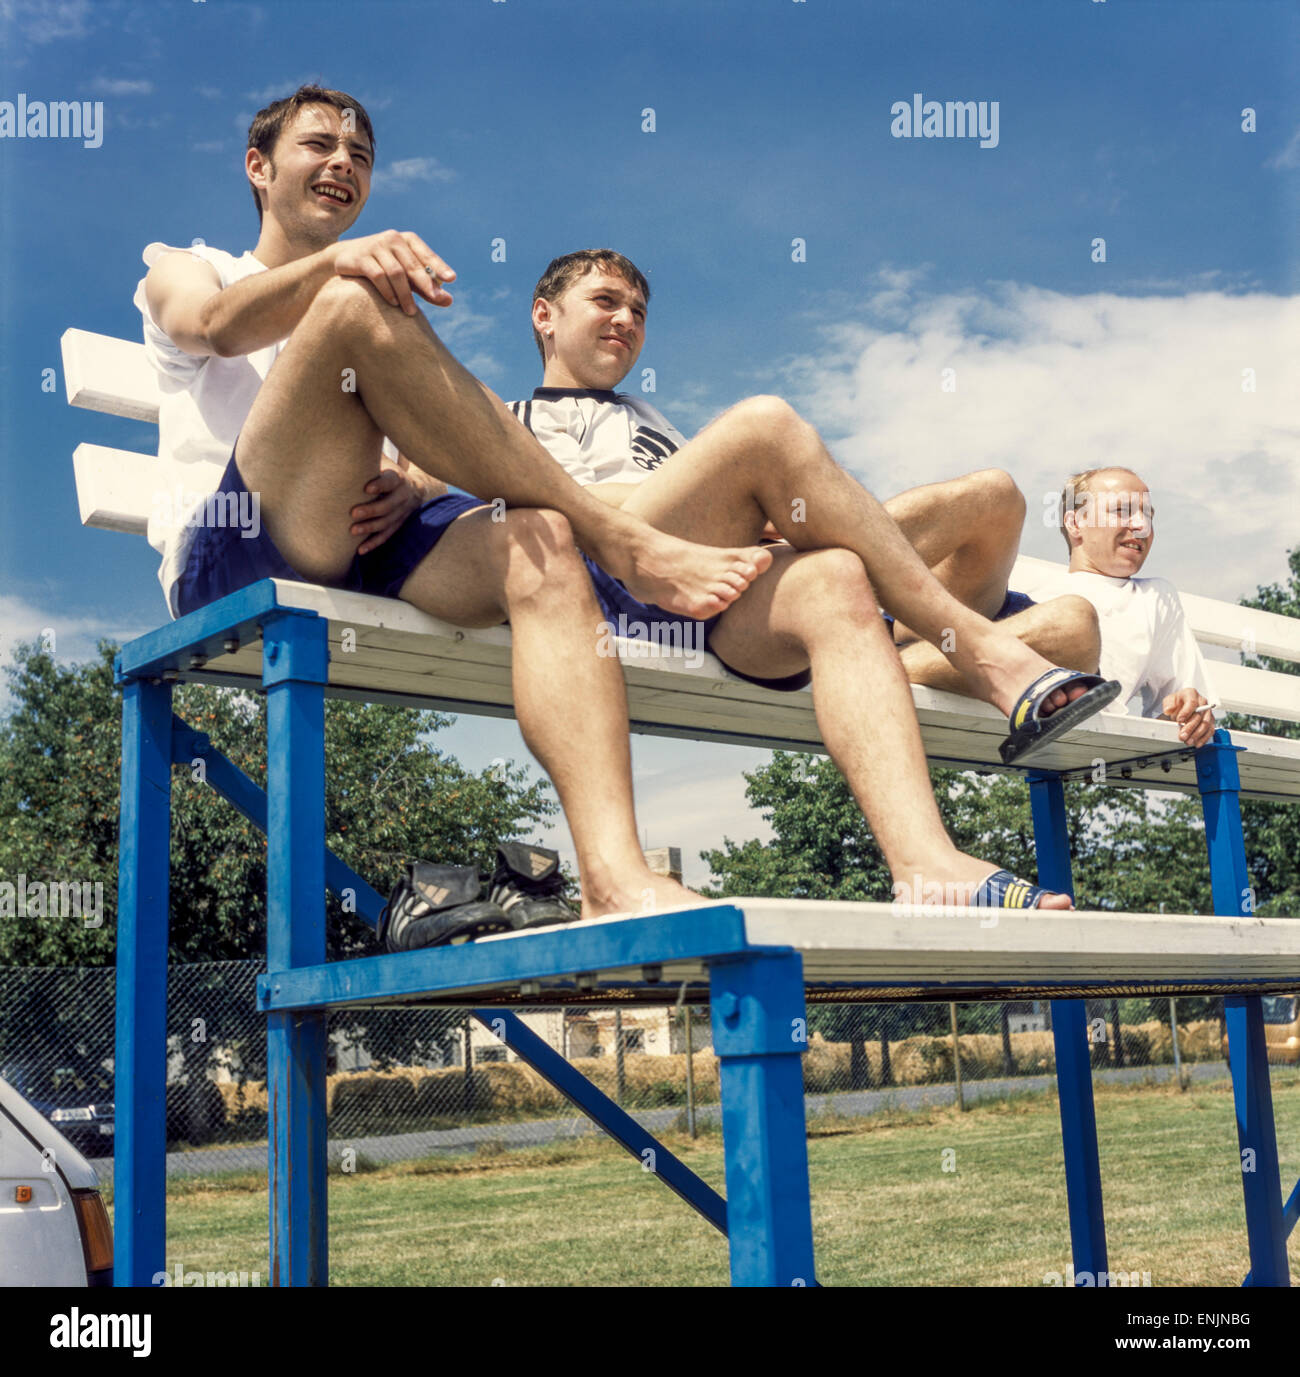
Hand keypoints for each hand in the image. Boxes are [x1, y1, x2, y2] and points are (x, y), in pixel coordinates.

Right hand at [330, 230, 455, 315]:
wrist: (346, 258)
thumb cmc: (384, 268)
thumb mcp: (406, 276)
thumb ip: (426, 288)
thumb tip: (449, 301)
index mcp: (407, 240)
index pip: (426, 254)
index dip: (439, 266)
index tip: (452, 279)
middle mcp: (392, 239)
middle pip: (413, 265)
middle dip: (425, 284)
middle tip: (436, 299)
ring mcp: (375, 246)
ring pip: (396, 272)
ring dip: (405, 294)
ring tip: (411, 312)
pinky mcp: (360, 258)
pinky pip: (377, 275)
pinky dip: (388, 291)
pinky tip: (394, 303)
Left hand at [350, 460, 429, 554]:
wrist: (413, 488)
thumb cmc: (388, 470)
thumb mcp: (383, 460)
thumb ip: (368, 453)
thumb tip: (346, 432)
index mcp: (399, 478)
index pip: (391, 481)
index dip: (380, 485)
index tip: (366, 488)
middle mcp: (403, 496)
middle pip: (388, 506)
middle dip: (371, 510)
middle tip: (353, 513)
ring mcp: (402, 513)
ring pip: (387, 523)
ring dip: (370, 528)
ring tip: (352, 531)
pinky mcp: (398, 525)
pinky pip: (387, 536)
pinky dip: (374, 543)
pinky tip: (360, 549)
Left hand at [1161, 688, 1215, 747]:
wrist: (1181, 706)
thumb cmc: (1177, 703)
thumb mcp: (1169, 700)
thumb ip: (1168, 704)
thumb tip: (1169, 709)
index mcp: (1191, 694)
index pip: (1192, 703)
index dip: (1186, 712)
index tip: (1179, 721)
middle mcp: (1202, 702)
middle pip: (1199, 716)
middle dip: (1190, 728)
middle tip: (1182, 736)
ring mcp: (1207, 712)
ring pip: (1206, 724)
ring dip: (1197, 735)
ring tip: (1188, 741)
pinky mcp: (1210, 721)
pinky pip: (1210, 730)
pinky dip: (1204, 738)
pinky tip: (1197, 743)